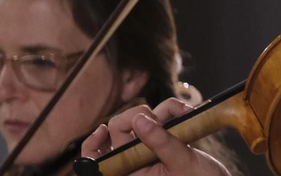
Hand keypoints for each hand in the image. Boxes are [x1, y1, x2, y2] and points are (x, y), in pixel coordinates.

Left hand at [81, 100, 229, 175]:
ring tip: (184, 114)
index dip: (93, 145)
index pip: (97, 159)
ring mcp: (151, 148)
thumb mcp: (180, 163)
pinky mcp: (166, 139)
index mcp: (132, 173)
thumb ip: (160, 141)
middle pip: (120, 130)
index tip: (104, 130)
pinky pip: (163, 116)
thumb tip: (140, 119)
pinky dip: (174, 110)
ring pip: (144, 118)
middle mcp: (137, 160)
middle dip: (139, 118)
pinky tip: (188, 113)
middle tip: (161, 119)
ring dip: (164, 111)